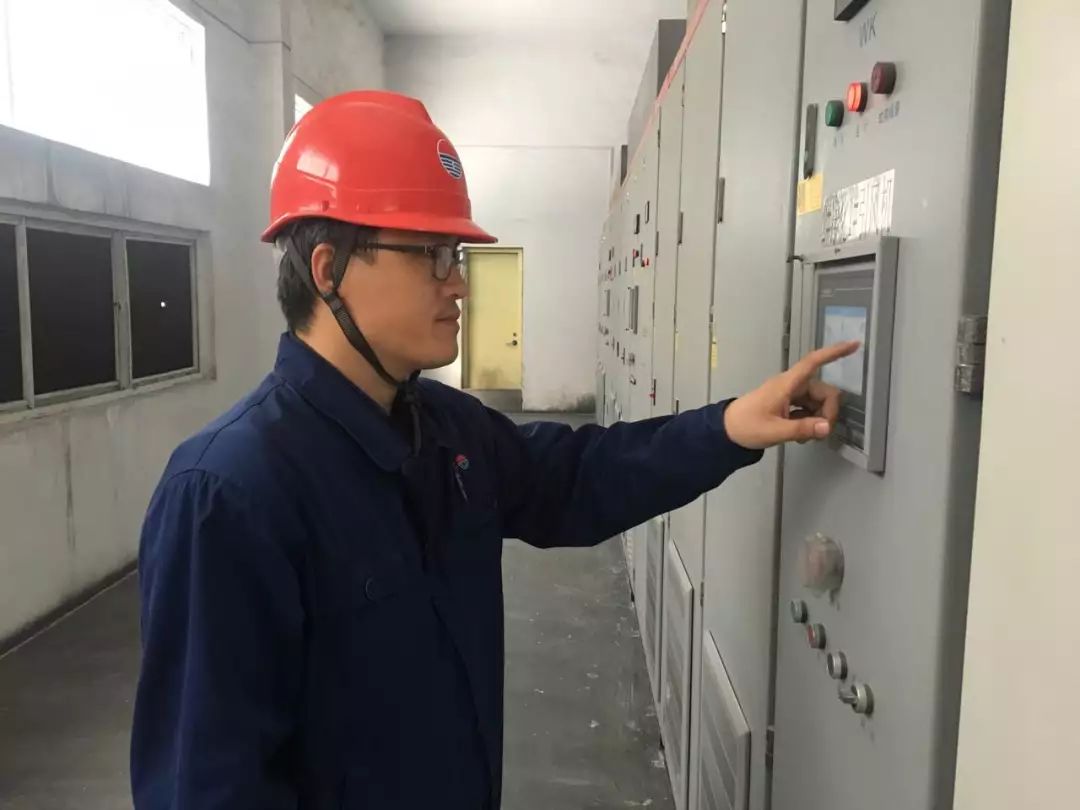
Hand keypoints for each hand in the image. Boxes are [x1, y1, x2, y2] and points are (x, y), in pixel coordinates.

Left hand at [723, 341, 861, 449]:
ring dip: (818, 420)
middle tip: (818, 433)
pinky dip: (810, 422)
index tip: (854, 345)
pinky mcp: (788, 405)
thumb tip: (826, 428)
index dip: (834, 353)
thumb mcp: (775, 430)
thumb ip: (802, 429)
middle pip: (824, 392)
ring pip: (818, 403)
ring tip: (805, 438)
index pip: (813, 362)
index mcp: (787, 384)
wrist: (727, 431)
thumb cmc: (746, 426)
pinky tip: (802, 436)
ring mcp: (790, 395)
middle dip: (827, 412)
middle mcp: (791, 386)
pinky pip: (809, 410)